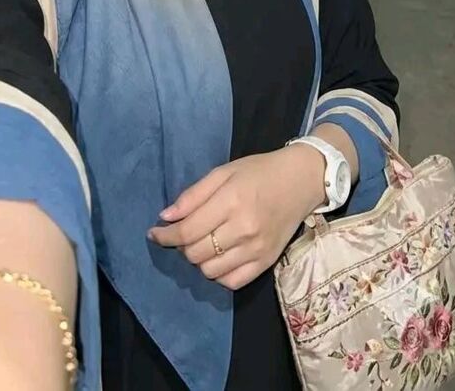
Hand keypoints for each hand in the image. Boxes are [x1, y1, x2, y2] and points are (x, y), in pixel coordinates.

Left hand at [147, 146, 324, 291]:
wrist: (301, 181)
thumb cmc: (258, 171)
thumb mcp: (223, 172)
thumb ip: (193, 195)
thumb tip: (165, 217)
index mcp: (231, 201)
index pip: (187, 231)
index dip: (165, 235)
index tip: (154, 233)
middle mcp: (244, 229)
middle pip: (196, 254)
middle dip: (181, 246)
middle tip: (182, 234)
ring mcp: (257, 249)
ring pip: (210, 271)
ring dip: (198, 260)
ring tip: (202, 243)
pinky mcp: (267, 263)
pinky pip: (232, 282)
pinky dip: (218, 274)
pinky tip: (218, 257)